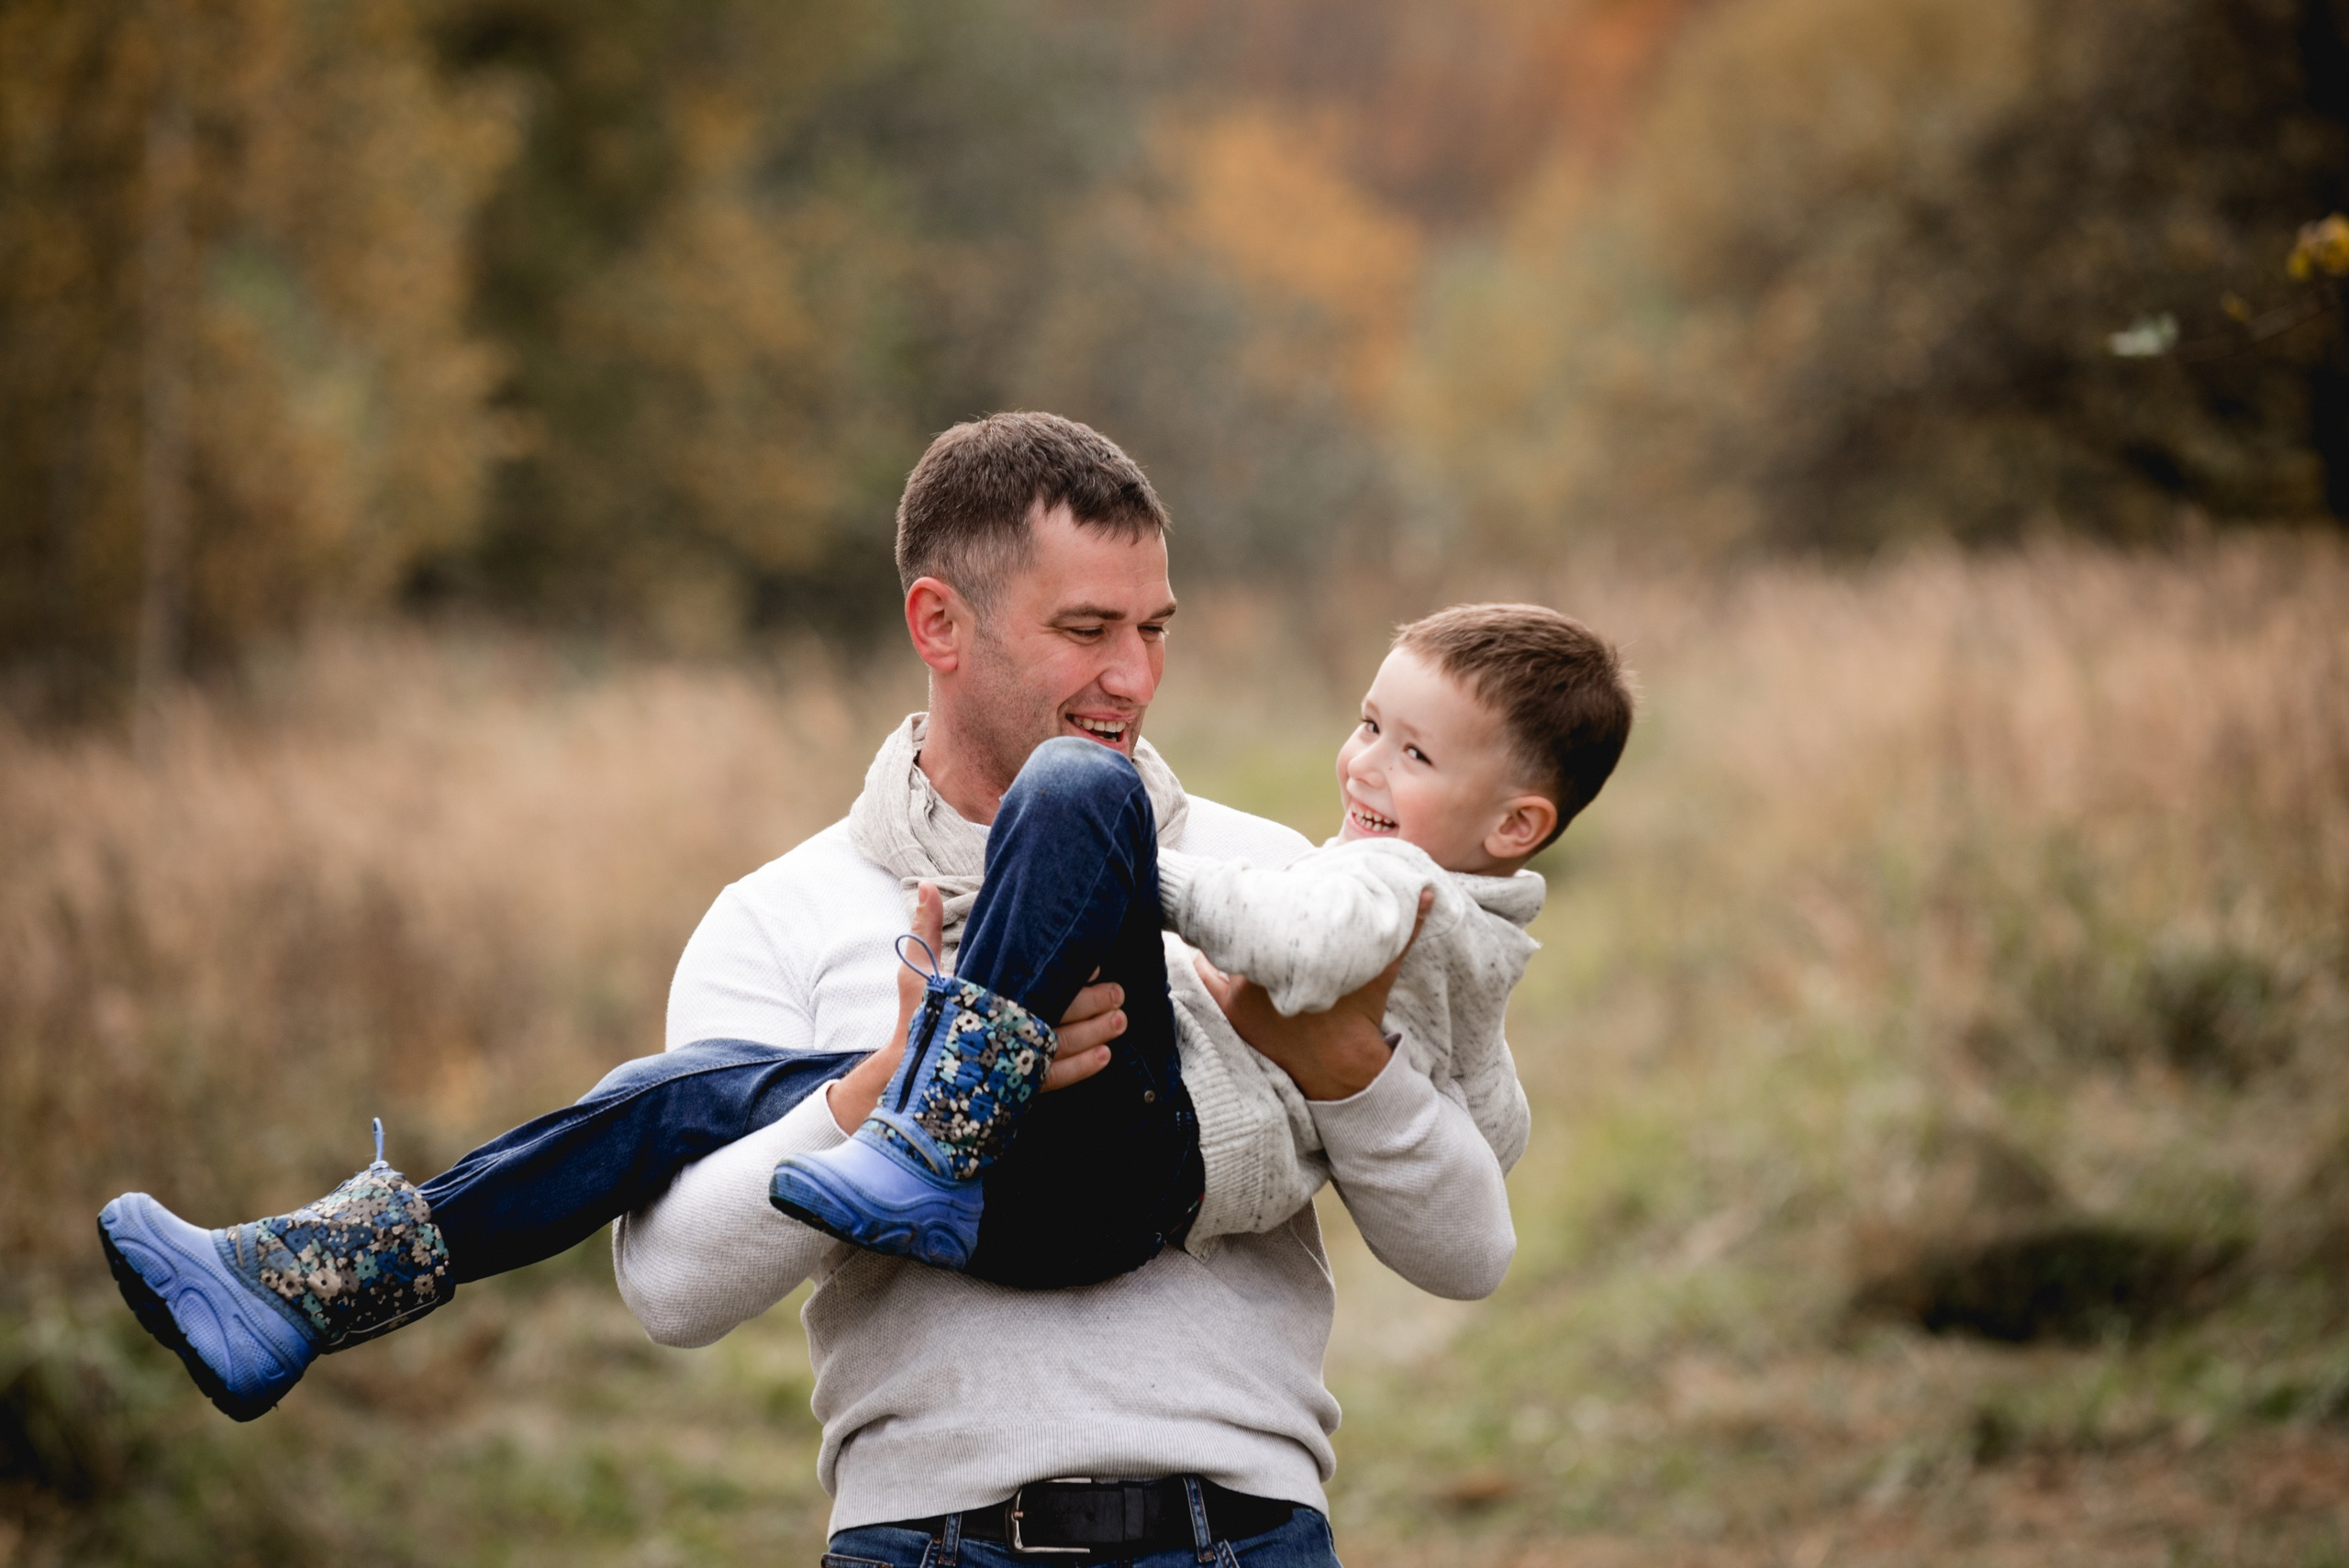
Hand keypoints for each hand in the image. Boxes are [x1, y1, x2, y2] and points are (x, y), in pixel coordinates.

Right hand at [827, 882, 1122, 1132]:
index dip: (1068, 973)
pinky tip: (1105, 1057)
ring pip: (1062, 1047)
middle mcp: (1002, 1030)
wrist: (904, 1079)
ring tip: (1122, 1020)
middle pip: (1057, 1014)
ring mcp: (1009, 1061)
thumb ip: (927, 927)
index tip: (1094, 964)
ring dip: (1096, 1034)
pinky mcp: (1014, 1086)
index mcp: (985, 999)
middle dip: (1092, 1003)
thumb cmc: (916, 1021)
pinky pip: (1055, 1079)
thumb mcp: (917, 972)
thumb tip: (926, 884)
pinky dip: (1082, 1069)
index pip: (1035, 982)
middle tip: (1119, 991)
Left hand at [1194, 887, 1432, 1100]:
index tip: (1258, 884)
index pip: (1264, 910)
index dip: (1259, 896)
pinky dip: (1205, 968)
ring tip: (1224, 924)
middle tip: (1245, 904)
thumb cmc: (1358, 1016)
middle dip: (1243, 917)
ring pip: (1219, 953)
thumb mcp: (1380, 969)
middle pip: (1241, 930)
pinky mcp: (1233, 1016)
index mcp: (1288, 951)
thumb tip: (1428, 892)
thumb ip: (1401, 930)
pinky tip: (1202, 953)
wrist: (1344, 1069)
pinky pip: (1207, 983)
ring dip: (1222, 941)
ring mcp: (1240, 995)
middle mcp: (1259, 970)